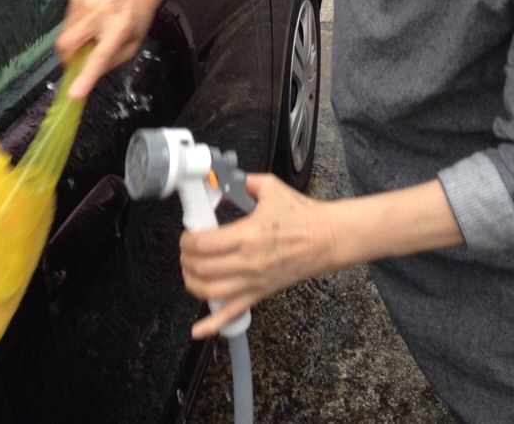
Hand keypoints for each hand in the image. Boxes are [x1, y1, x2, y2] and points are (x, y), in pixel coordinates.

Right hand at [56, 0, 157, 98]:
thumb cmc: (136, 17)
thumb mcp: (133, 45)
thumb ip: (110, 63)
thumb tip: (86, 77)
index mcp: (119, 28)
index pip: (99, 56)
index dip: (86, 76)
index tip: (74, 93)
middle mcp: (99, 14)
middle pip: (67, 45)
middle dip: (67, 60)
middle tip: (79, 61)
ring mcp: (83, 4)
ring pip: (63, 37)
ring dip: (72, 45)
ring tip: (90, 38)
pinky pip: (66, 25)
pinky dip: (73, 32)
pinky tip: (88, 26)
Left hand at [180, 173, 336, 338]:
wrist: (326, 239)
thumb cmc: (302, 216)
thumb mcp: (270, 188)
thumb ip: (242, 182)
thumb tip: (219, 186)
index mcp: (249, 234)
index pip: (204, 244)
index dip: (188, 239)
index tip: (188, 233)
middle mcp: (248, 262)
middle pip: (201, 268)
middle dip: (186, 258)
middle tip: (187, 249)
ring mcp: (253, 282)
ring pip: (209, 292)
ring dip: (191, 282)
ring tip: (190, 270)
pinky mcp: (259, 294)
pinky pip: (232, 315)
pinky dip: (212, 325)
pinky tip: (198, 330)